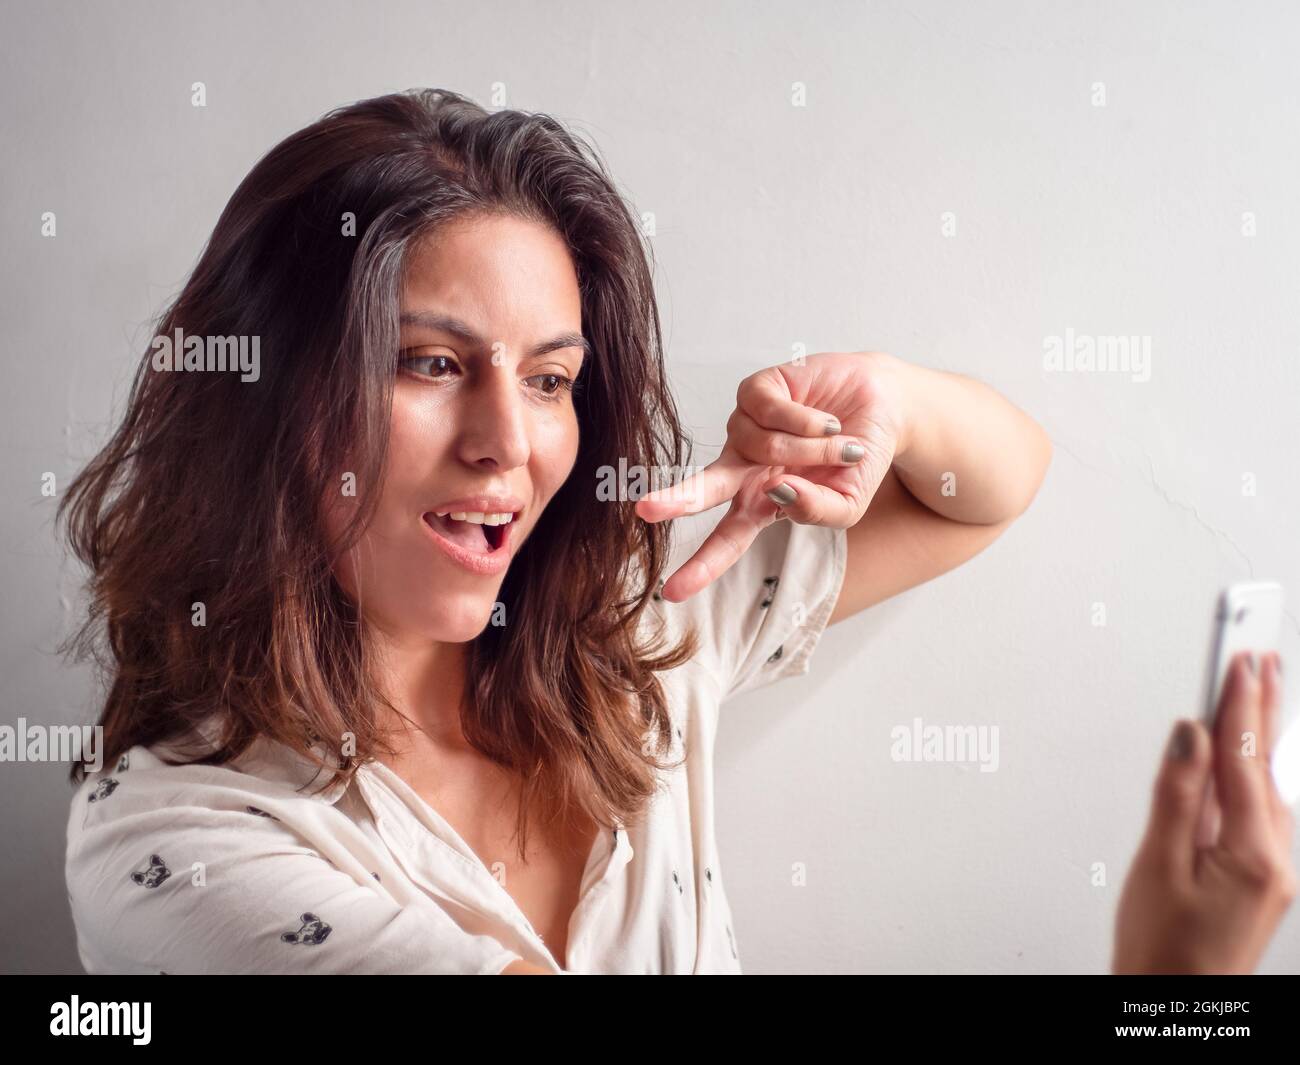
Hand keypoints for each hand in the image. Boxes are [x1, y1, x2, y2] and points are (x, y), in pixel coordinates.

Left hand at [634, 351, 905, 601]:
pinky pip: (771, 411)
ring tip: (837, 441)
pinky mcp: (755, 391)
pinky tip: (825, 419)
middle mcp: (744, 466)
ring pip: (763, 446)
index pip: (726, 540)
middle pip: (704, 487)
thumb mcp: (848, 504)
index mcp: (761, 501)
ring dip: (812, 449)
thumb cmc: (859, 460)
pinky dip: (808, 420)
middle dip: (677, 499)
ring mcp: (746, 427)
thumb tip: (779, 492)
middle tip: (645, 511)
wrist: (883, 408)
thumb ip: (815, 512)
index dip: (701, 567)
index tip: (671, 593)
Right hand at [1113, 651, 1296, 973]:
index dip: (1238, 703)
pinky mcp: (1259, 880)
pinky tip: (1247, 758)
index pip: (1243, 759)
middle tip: (1260, 654)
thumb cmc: (1162, 953)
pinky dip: (1253, 771)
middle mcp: (1276, 861)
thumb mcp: (1157, 866)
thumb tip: (1189, 736)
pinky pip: (1262, 809)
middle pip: (1265, 766)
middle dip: (1261, 707)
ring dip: (1259, 735)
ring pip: (1267, 785)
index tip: (1240, 656)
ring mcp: (1272, 872)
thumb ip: (1177, 794)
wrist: (1172, 1007)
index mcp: (1255, 855)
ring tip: (1258, 690)